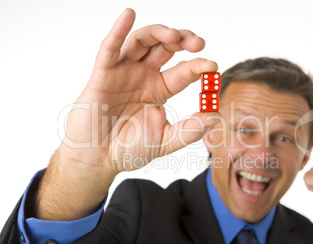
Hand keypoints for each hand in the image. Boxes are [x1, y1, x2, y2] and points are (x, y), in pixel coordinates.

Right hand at [60, 8, 219, 178]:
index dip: (198, 66)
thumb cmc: (128, 150)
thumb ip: (189, 131)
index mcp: (159, 90)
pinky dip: (118, 30)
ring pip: (141, 42)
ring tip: (174, 35)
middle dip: (182, 40)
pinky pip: (110, 49)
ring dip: (158, 33)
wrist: (97, 159)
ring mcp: (123, 73)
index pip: (183, 71)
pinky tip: (129, 14)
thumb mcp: (165, 141)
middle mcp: (143, 77)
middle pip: (165, 48)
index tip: (212, 67)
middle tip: (198, 42)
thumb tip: (215, 117)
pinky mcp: (103, 75)